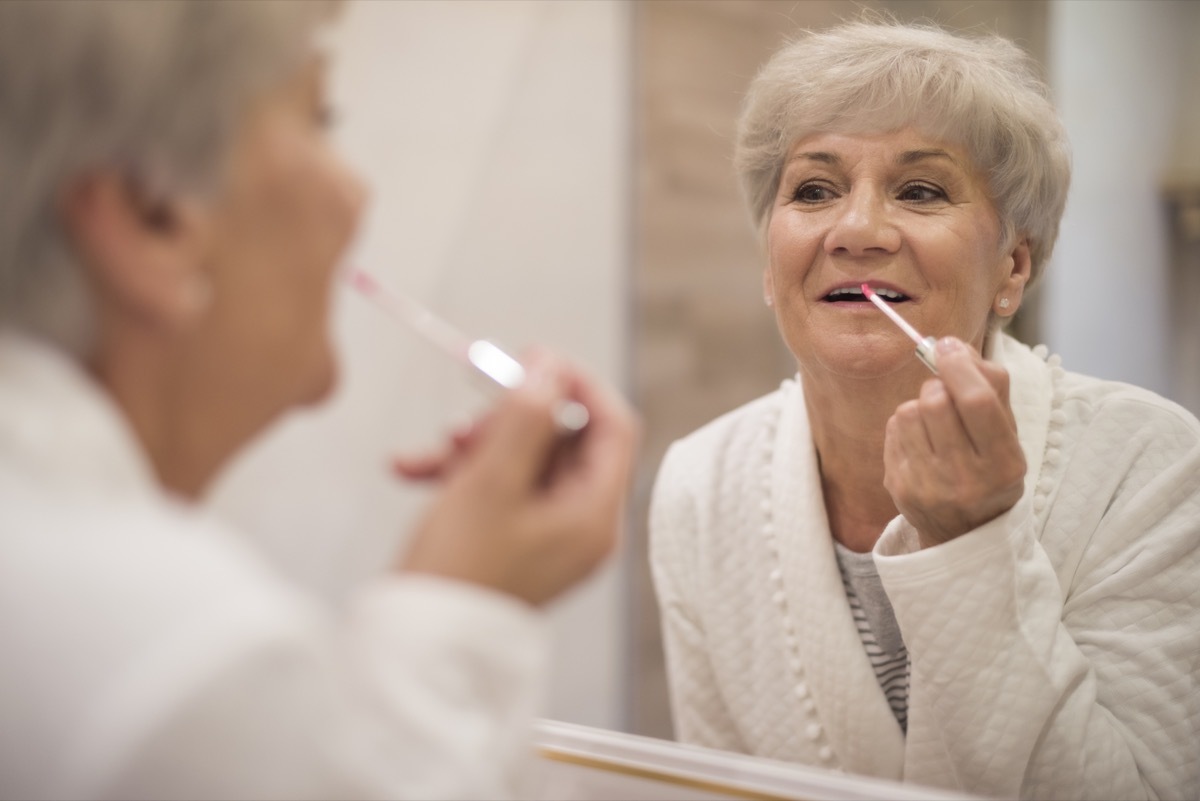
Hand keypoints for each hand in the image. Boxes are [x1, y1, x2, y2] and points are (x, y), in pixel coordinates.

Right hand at [395, 350, 638, 606]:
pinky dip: (461, 471)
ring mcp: (549, 534)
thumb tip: (550, 367)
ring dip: (475, 444)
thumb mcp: (492, 481)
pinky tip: (413, 468)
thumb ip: (526, 416)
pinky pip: (498, 485)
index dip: (576, 384)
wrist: (414, 648)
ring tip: (432, 453)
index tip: (532, 358)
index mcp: (595, 515)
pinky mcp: (515, 540)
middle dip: (510, 418)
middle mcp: (582, 525)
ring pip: (523, 458)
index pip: (614, 426)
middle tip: (469, 417)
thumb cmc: (457, 573)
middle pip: (564, 438)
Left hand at [883, 337, 1025, 548]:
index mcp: (1004, 464)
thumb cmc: (990, 470)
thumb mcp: (1008, 435)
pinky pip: (893, 429)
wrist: (964, 532)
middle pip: (936, 401)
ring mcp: (927, 485)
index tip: (947, 346)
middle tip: (945, 393)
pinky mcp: (898, 485)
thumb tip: (951, 345)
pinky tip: (921, 442)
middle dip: (937, 385)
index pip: (977, 402)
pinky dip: (906, 425)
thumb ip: (990, 387)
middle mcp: (966, 479)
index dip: (959, 366)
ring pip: (909, 411)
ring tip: (935, 426)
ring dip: (920, 405)